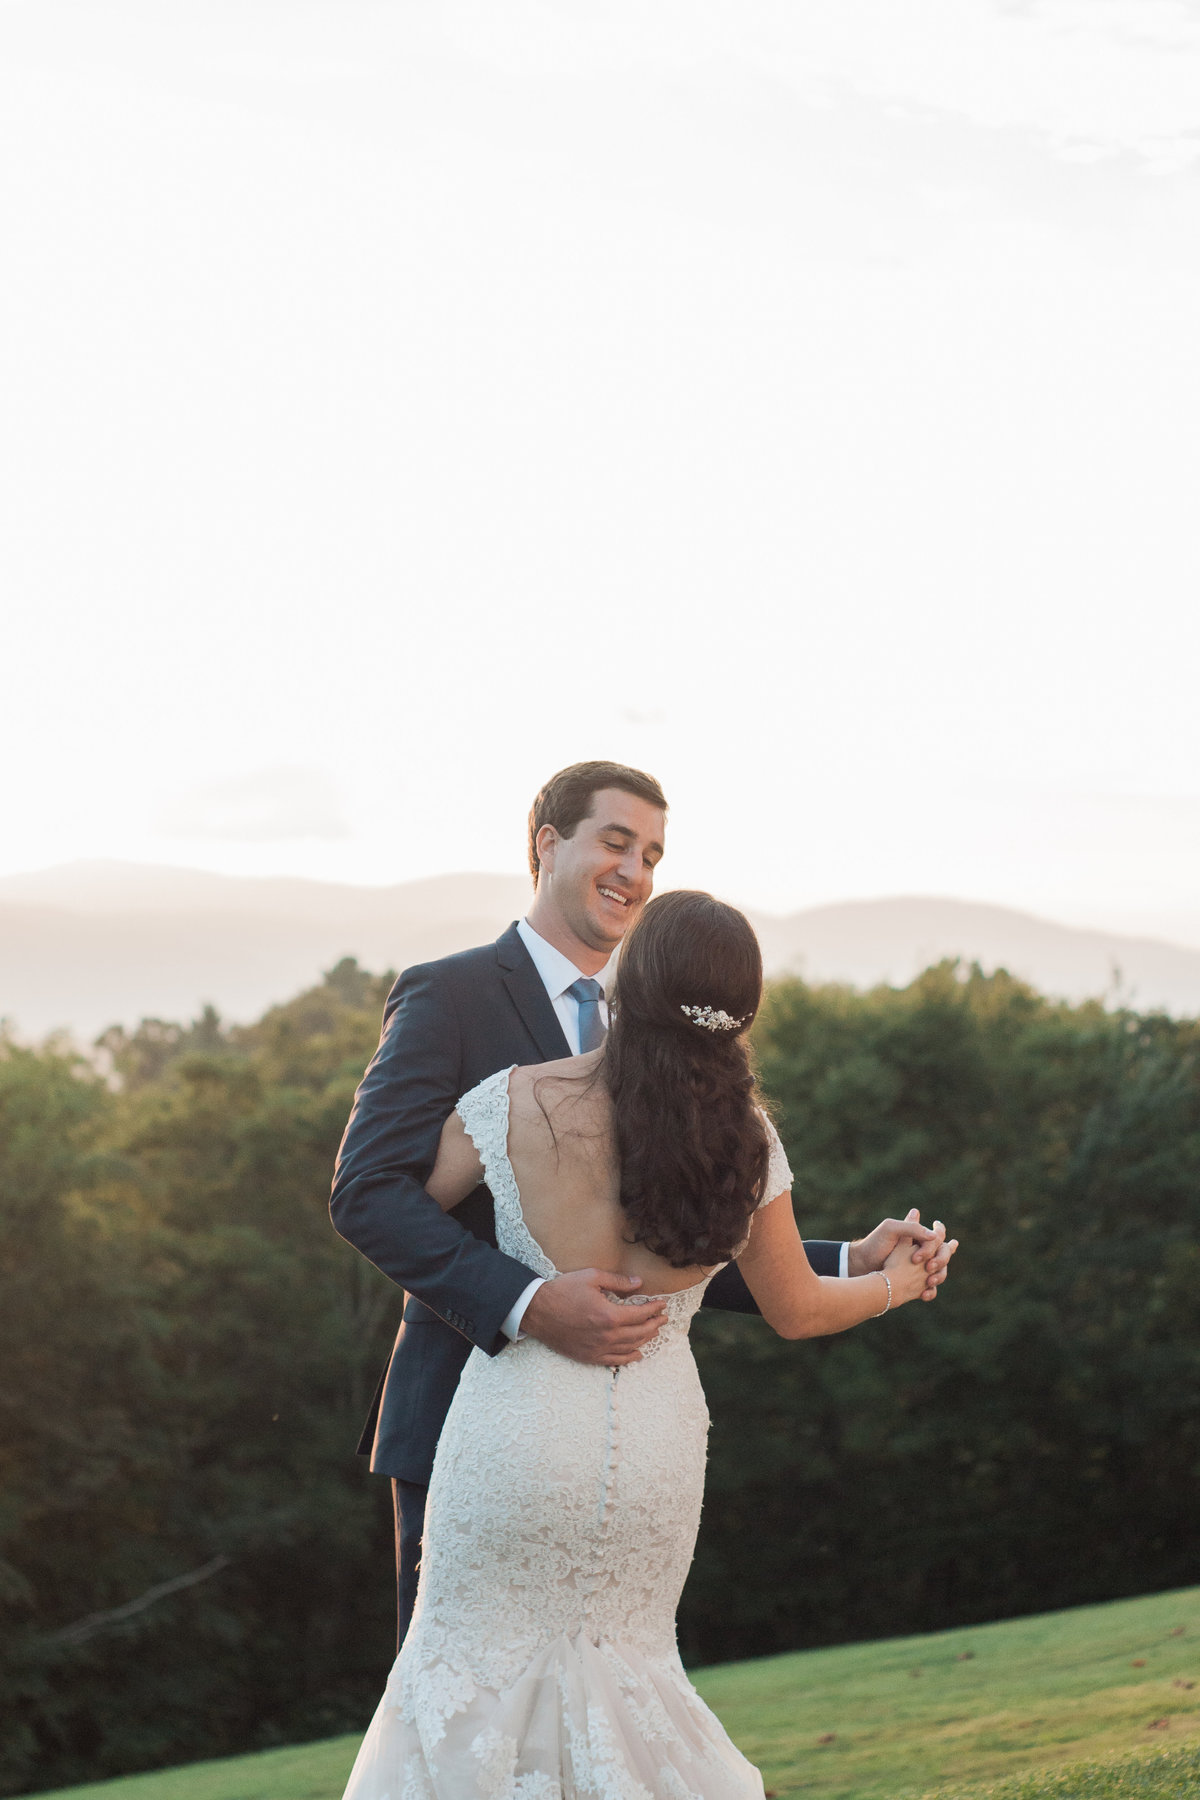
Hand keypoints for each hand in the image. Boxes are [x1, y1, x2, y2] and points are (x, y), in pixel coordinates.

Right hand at [521, 1270, 667, 1365]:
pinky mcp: (589, 1356)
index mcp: (609, 1315)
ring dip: (646, 1339)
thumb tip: (639, 1283)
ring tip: (655, 1332)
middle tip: (663, 1318)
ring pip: (630, 1347)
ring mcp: (598, 1349)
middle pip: (639, 1332)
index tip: (662, 1304)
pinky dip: (630, 1357)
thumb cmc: (563, 1291)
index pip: (640, 1314)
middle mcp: (607, 1336)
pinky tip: (638, 1353)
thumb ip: (617, 1281)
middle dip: (654, 1324)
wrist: (538, 1311)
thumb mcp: (591, 1277)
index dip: (654, 1309)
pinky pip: (615, 1360)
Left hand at [848, 1210, 958, 1301]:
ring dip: (939, 1276)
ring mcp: (920, 1269)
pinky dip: (930, 1292)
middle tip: (927, 1267)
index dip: (937, 1241)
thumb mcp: (891, 1229)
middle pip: (944, 1255)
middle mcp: (922, 1252)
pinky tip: (922, 1294)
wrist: (861, 1265)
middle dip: (940, 1260)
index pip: (939, 1236)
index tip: (924, 1247)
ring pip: (941, 1273)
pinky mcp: (916, 1284)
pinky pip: (931, 1289)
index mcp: (918, 1236)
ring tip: (928, 1281)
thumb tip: (933, 1235)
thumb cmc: (875, 1244)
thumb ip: (911, 1228)